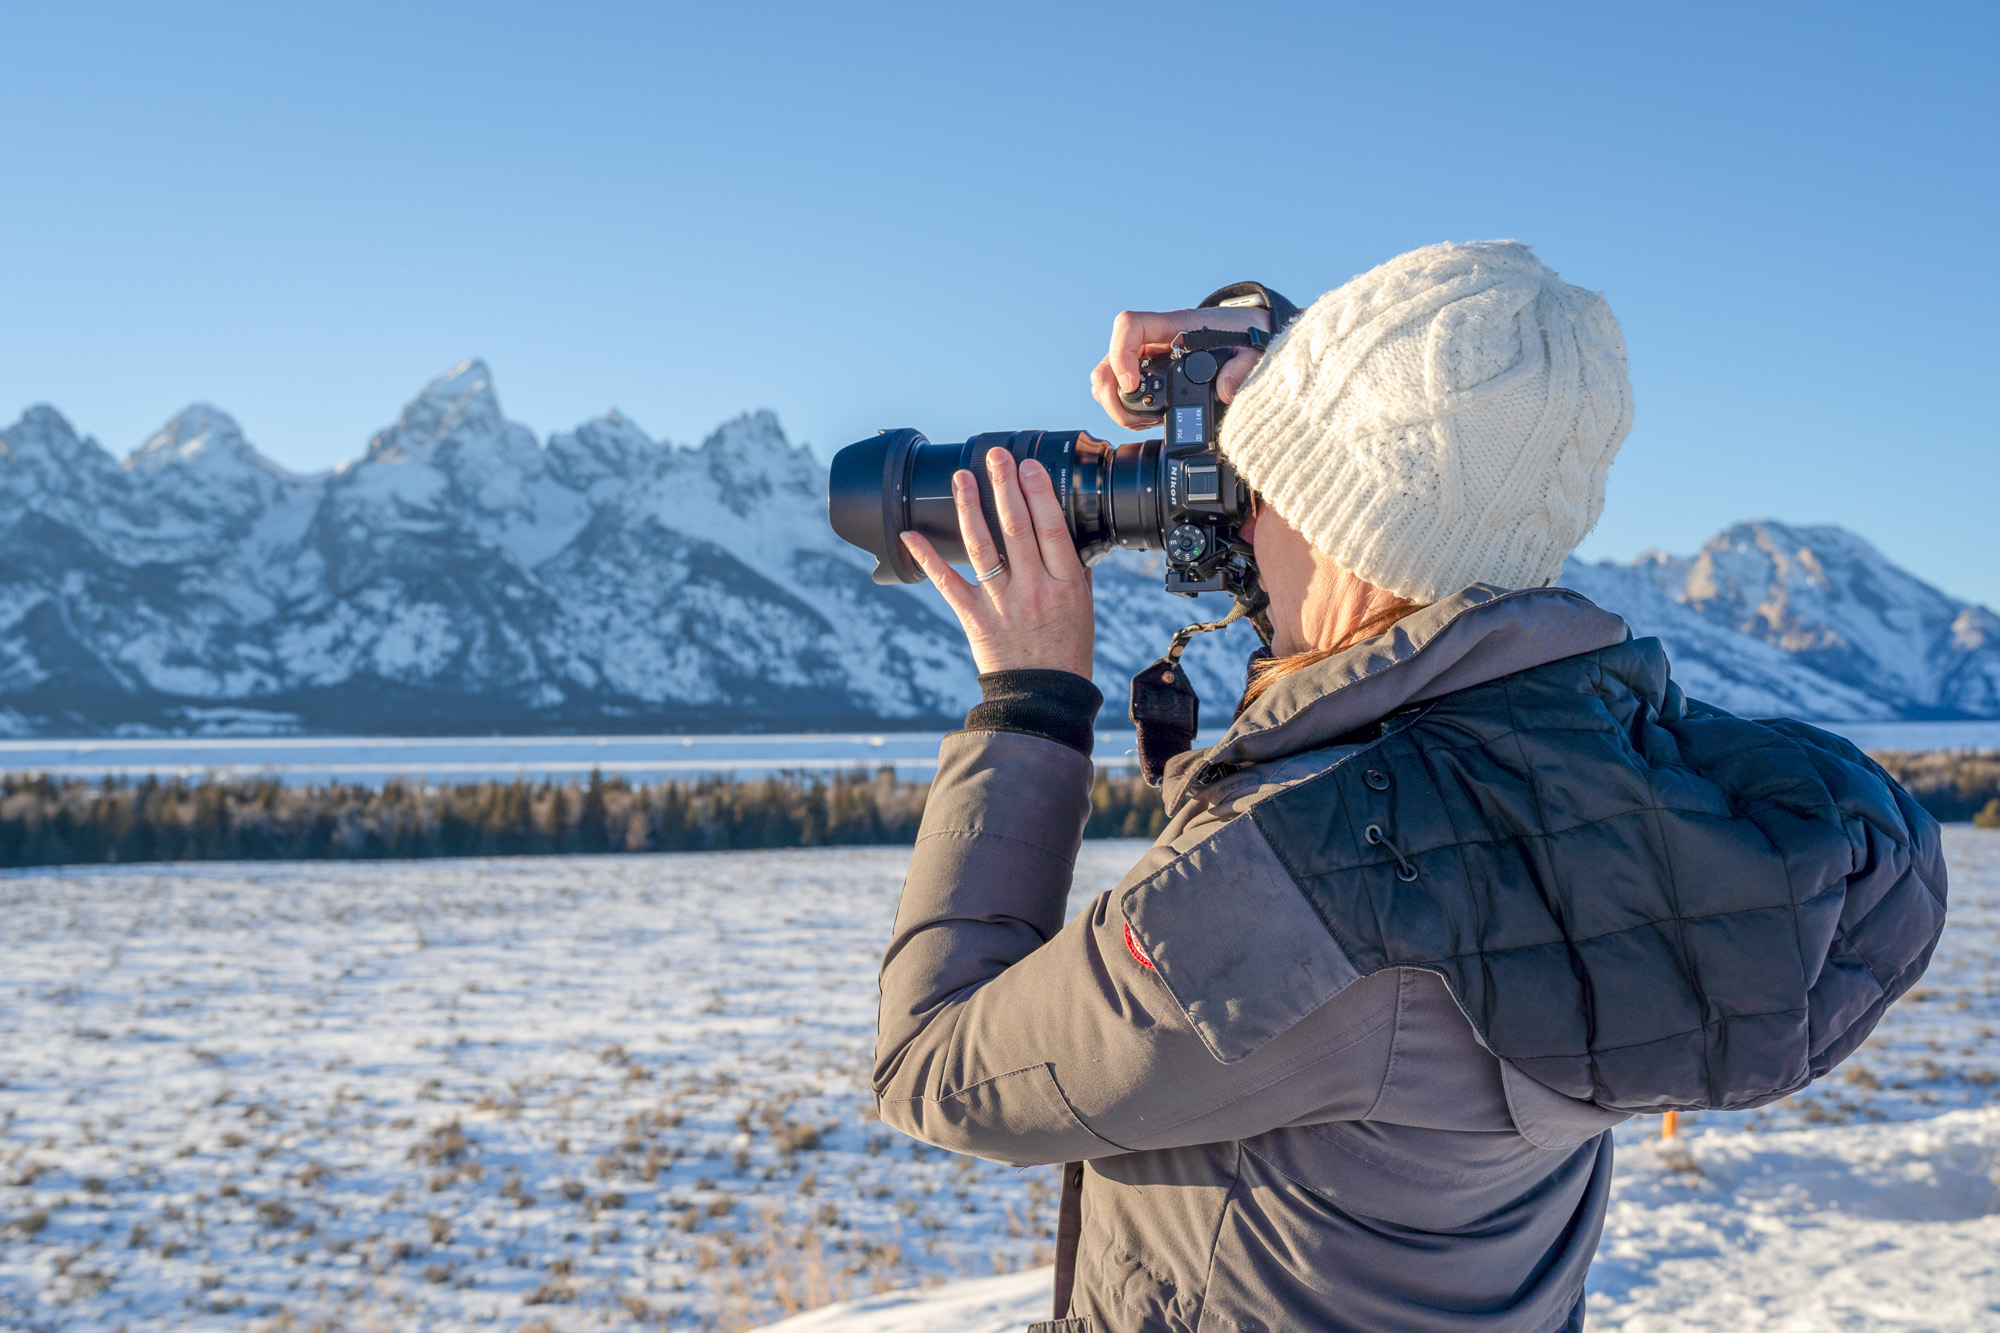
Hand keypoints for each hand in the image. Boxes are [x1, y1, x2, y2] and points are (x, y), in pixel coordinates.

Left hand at [899, 449, 1093, 677]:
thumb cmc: (1066, 652)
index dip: (1038, 494)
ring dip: (969, 508)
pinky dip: (927, 558)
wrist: (1042, 698)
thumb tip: (1065, 532)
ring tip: (962, 477)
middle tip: (996, 456)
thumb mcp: (1083, 608)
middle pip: (1016, 529)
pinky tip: (911, 534)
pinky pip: (947, 583)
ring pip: (982, 547)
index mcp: (1065, 585)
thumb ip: (1072, 570)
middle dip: (1004, 487)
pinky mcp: (974, 618)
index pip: (1051, 529)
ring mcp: (1001, 603)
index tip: (1028, 466)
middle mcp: (1033, 590)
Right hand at [1089, 305, 1273, 429]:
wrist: (1247, 331)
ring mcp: (1147, 358)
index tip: (1133, 384)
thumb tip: (1225, 391)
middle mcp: (1153, 341)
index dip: (1121, 355)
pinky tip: (1147, 420)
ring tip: (1144, 421)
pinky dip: (1126, 409)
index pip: (1130, 325)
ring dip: (1117, 405)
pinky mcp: (1149, 374)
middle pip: (1109, 360)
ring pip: (1109, 378)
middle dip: (1112, 394)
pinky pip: (1121, 390)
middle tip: (1135, 418)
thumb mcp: (1251, 348)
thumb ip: (1241, 367)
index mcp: (1173, 326)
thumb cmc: (1245, 334)